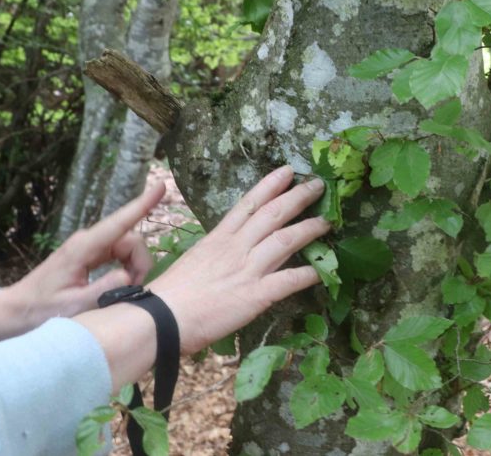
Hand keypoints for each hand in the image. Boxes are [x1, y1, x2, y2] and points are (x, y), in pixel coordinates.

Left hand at [0, 186, 158, 345]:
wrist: (16, 311)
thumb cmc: (40, 309)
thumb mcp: (73, 306)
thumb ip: (104, 290)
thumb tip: (129, 276)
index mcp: (83, 248)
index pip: (120, 222)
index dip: (143, 203)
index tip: (162, 186)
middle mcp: (88, 241)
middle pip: (131, 239)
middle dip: (140, 263)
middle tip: (133, 290)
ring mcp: (89, 247)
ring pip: (128, 247)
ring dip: (134, 268)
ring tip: (123, 291)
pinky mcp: (90, 255)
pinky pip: (119, 254)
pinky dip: (126, 269)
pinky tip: (120, 284)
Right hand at [150, 165, 328, 354]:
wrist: (162, 318)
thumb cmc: (170, 295)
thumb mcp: (193, 261)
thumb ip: (214, 253)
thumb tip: (226, 252)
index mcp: (218, 238)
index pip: (248, 204)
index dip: (270, 186)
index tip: (287, 171)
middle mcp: (236, 248)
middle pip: (272, 214)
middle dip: (297, 197)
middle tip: (318, 185)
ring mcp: (247, 269)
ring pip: (285, 240)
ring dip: (309, 228)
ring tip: (328, 221)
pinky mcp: (255, 295)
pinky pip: (288, 281)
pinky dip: (308, 274)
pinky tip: (322, 271)